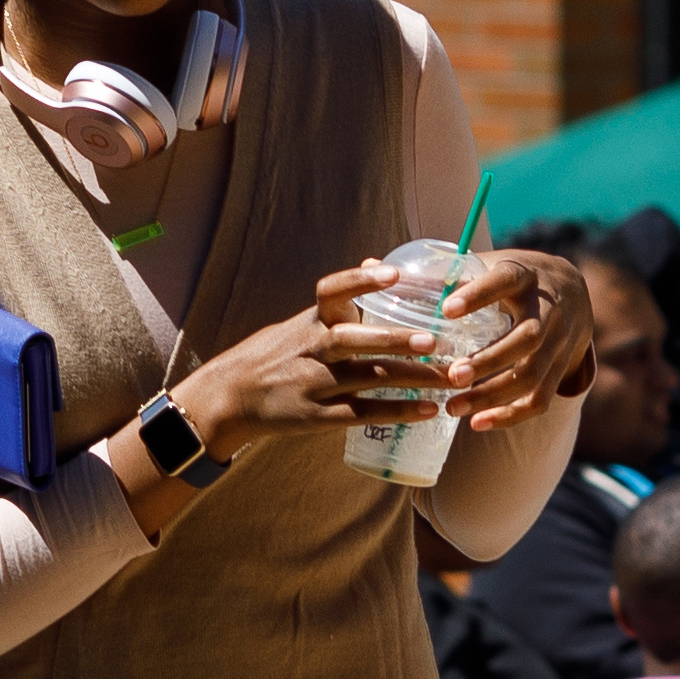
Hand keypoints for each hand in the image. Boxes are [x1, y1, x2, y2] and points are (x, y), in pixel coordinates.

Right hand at [167, 272, 443, 452]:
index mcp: (311, 321)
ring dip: (410, 378)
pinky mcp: (318, 417)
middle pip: (356, 341)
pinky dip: (397, 412)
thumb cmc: (275, 356)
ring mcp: (316, 384)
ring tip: (448, 376)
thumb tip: (374, 261)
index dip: (362, 281)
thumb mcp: (300, 322)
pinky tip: (429, 410)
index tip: (393, 274)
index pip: (333, 291)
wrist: (231, 398)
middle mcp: (313, 349)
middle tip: (435, 340)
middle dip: (395, 340)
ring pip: (368, 379)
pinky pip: (364, 414)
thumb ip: (339, 301)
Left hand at [425, 248, 585, 430]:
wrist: (570, 291)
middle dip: (490, 359)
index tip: (446, 311)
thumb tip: (372, 265)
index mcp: (523, 275)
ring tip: (453, 407)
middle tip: (452, 376)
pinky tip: (477, 424)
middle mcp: (547, 308)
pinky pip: (540, 399)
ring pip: (533, 373)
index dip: (478, 295)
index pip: (505, 281)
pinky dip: (510, 416)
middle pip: (528, 337)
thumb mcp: (485, 265)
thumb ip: (436, 272)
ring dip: (493, 394)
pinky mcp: (559, 370)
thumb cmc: (509, 279)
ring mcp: (558, 341)